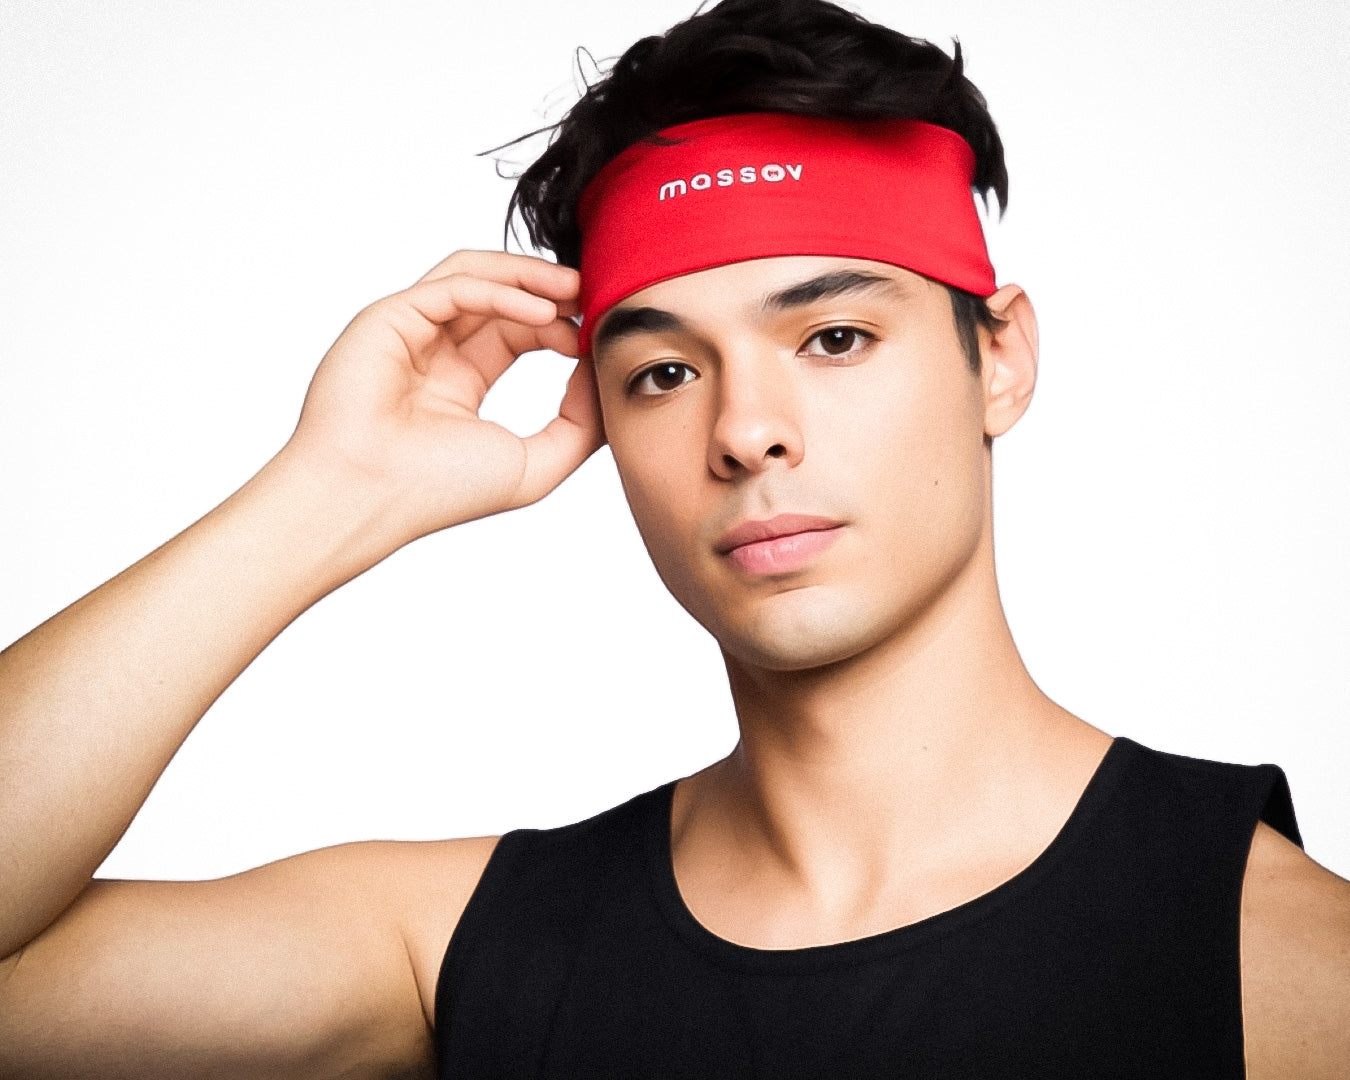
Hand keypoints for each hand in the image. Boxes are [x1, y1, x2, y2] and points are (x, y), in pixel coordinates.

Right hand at [281, 250, 603, 549]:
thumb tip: (602, 375)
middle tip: (596, 297)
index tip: (596, 340)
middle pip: (499, 297)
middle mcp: (432, 352)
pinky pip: (453, 288)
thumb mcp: (534, 465)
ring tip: (574, 287)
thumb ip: (578, 425)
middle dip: (550, 292)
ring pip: (473, 276)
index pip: (517, 332)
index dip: (560, 328)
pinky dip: (501, 293)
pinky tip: (542, 313)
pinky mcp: (388, 318)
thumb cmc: (438, 492)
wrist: (368, 499)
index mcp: (458, 384)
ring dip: (527, 275)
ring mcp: (408, 331)